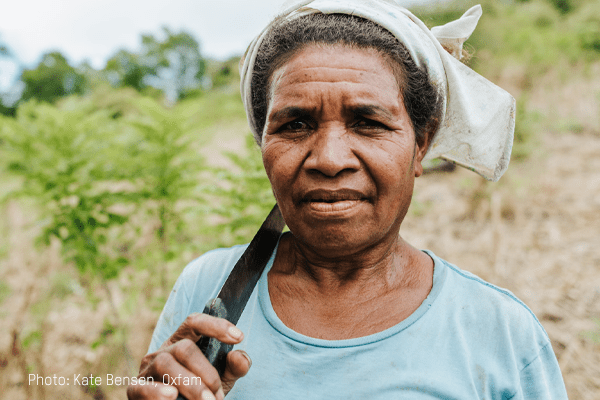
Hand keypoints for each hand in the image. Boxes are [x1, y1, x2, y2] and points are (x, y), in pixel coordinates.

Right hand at [127, 313, 251, 399]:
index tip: (238, 337)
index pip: (195, 322)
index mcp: (183, 341)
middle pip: (184, 347)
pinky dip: (157, 392)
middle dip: (206, 371)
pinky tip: (172, 397)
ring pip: (166, 363)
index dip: (216, 325)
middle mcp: (164, 350)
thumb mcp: (221, 379)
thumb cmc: (199, 392)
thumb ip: (233, 367)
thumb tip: (239, 355)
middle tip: (218, 395)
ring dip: (190, 385)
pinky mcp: (135, 389)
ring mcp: (148, 368)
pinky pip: (142, 386)